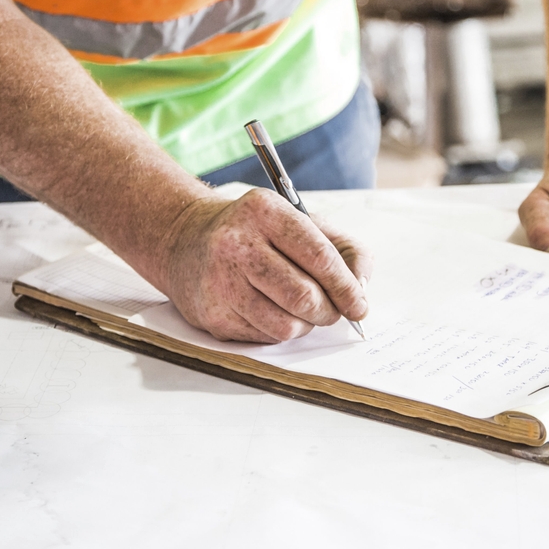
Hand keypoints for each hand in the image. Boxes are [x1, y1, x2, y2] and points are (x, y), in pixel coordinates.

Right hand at [162, 189, 372, 342]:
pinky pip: (264, 338)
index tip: (359, 305)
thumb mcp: (301, 221)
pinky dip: (278, 330)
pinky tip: (269, 310)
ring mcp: (220, 280)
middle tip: (333, 311)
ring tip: (301, 310)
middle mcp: (237, 243)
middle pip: (304, 296)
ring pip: (285, 325)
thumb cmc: (256, 233)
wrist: (186, 240)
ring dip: (305, 325)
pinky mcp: (211, 313)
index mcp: (265, 211)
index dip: (347, 287)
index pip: (319, 257)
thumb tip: (361, 288)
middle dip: (329, 311)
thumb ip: (344, 249)